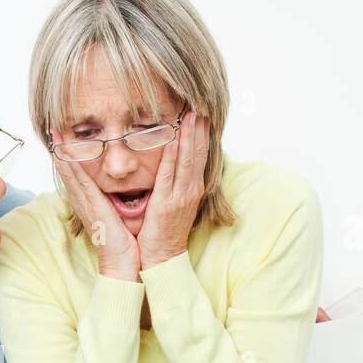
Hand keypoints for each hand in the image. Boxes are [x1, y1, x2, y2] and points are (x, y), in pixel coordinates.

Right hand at [49, 132, 139, 281]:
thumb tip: (123, 189)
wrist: (122, 263)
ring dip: (61, 151)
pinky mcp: (90, 206)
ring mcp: (84, 203)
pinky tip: (64, 151)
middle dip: (60, 147)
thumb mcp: (118, 215)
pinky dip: (70, 165)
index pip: (76, 173)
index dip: (69, 155)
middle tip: (53, 127)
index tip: (65, 137)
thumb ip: (116, 200)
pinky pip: (78, 181)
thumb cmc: (123, 242)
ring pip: (69, 171)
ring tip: (54, 131)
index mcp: (90, 201)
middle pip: (68, 169)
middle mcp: (83, 200)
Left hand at [137, 110, 209, 269]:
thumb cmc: (164, 232)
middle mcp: (191, 189)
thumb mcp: (173, 203)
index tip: (199, 112)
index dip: (200, 133)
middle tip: (199, 103)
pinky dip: (174, 157)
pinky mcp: (167, 203)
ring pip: (188, 159)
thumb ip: (173, 184)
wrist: (162, 259)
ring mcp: (181, 196)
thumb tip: (170, 164)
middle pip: (198, 152)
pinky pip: (170, 175)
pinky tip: (174, 140)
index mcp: (192, 188)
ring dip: (190, 135)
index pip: (199, 154)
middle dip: (198, 127)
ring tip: (190, 113)